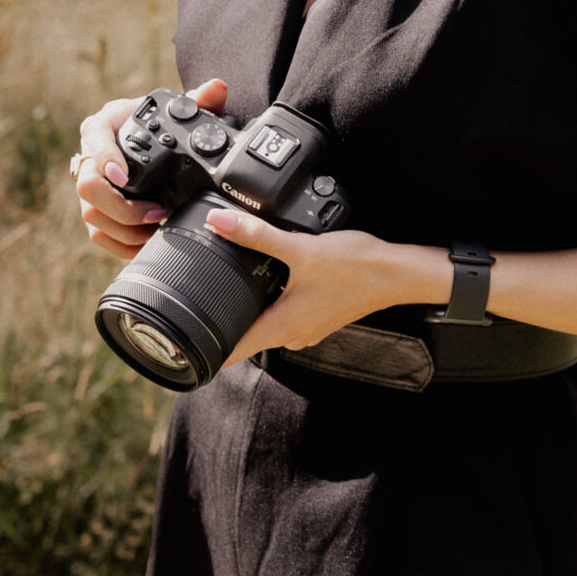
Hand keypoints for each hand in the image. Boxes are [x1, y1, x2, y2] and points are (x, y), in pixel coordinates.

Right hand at [72, 78, 227, 261]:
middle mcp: (91, 155)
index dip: (105, 158)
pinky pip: (98, 234)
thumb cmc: (162, 128)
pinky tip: (147, 242)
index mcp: (106, 126)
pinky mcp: (96, 211)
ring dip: (125, 228)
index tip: (124, 176)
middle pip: (86, 184)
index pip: (93, 137)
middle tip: (156, 211)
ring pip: (91, 214)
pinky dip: (122, 243)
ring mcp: (91, 187)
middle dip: (121, 205)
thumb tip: (217, 88)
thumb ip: (200, 101)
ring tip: (158, 228)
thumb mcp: (179, 114)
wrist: (153, 147)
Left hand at [206, 211, 447, 361]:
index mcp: (281, 327)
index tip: (178, 348)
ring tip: (225, 290)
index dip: (202, 353)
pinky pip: (283, 316)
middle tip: (192, 308)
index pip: (230, 353)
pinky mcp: (317, 316)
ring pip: (264, 326)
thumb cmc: (356, 268)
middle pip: (244, 338)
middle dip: (219, 325)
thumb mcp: (300, 249)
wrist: (398, 273)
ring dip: (246, 312)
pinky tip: (269, 283)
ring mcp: (306, 328)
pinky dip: (270, 305)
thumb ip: (257, 236)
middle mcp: (292, 334)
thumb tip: (219, 222)